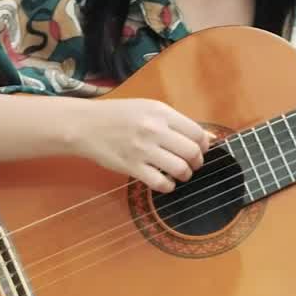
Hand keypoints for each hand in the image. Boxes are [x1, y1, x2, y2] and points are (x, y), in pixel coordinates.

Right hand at [74, 97, 213, 192]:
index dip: (204, 145)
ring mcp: (142, 149)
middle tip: (192, 164)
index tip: (200, 149)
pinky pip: (160, 183)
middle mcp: (154, 130)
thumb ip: (177, 122)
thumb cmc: (120, 116)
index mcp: (161, 112)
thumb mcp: (149, 109)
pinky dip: (168, 186)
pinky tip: (165, 182)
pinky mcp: (132, 167)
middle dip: (197, 162)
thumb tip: (209, 139)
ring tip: (180, 174)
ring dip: (185, 175)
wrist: (86, 125)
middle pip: (192, 152)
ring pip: (180, 169)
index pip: (197, 133)